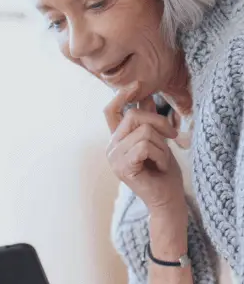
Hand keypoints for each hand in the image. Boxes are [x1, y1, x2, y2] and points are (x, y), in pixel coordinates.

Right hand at [104, 83, 185, 213]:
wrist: (167, 199)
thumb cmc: (163, 172)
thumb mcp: (158, 141)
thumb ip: (148, 121)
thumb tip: (145, 97)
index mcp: (117, 139)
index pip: (110, 111)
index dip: (121, 95)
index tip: (138, 84)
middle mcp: (111, 147)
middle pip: (134, 116)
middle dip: (160, 123)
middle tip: (172, 137)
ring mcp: (114, 157)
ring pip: (144, 132)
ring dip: (162, 146)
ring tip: (162, 160)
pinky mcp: (122, 167)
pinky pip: (145, 146)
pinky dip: (160, 155)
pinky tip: (160, 166)